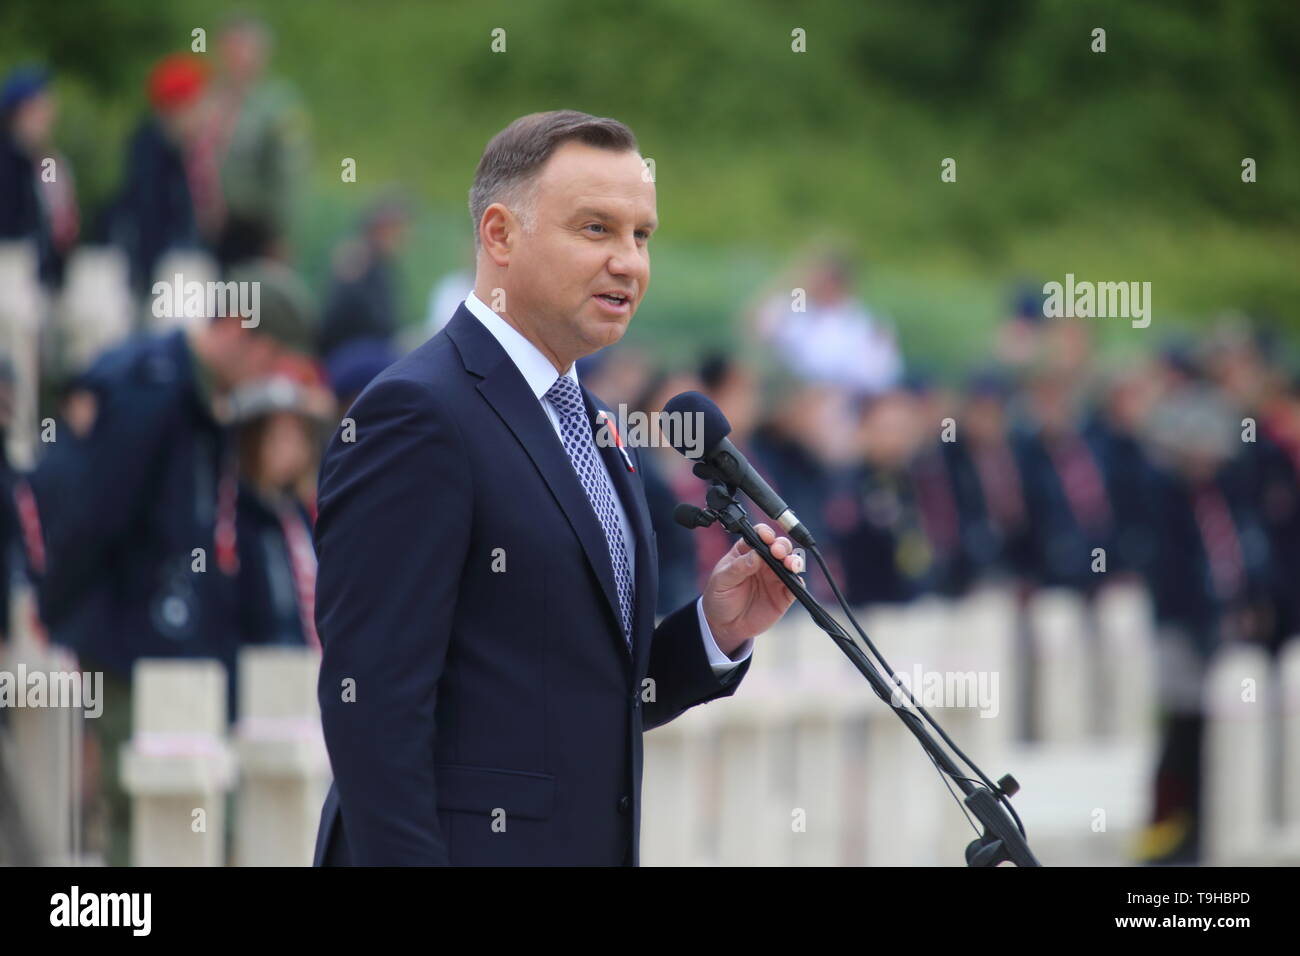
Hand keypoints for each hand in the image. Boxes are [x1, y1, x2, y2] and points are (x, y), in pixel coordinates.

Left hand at [701, 523, 803, 655]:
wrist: (725, 626)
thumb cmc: (719, 598)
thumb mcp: (722, 581)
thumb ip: (738, 567)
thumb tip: (755, 555)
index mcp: (746, 552)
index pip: (758, 536)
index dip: (765, 533)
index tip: (766, 537)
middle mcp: (764, 561)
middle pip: (779, 546)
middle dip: (781, 546)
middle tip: (777, 552)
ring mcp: (775, 577)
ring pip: (791, 562)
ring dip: (793, 560)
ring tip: (790, 564)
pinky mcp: (784, 594)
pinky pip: (796, 585)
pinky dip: (798, 581)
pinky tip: (795, 581)